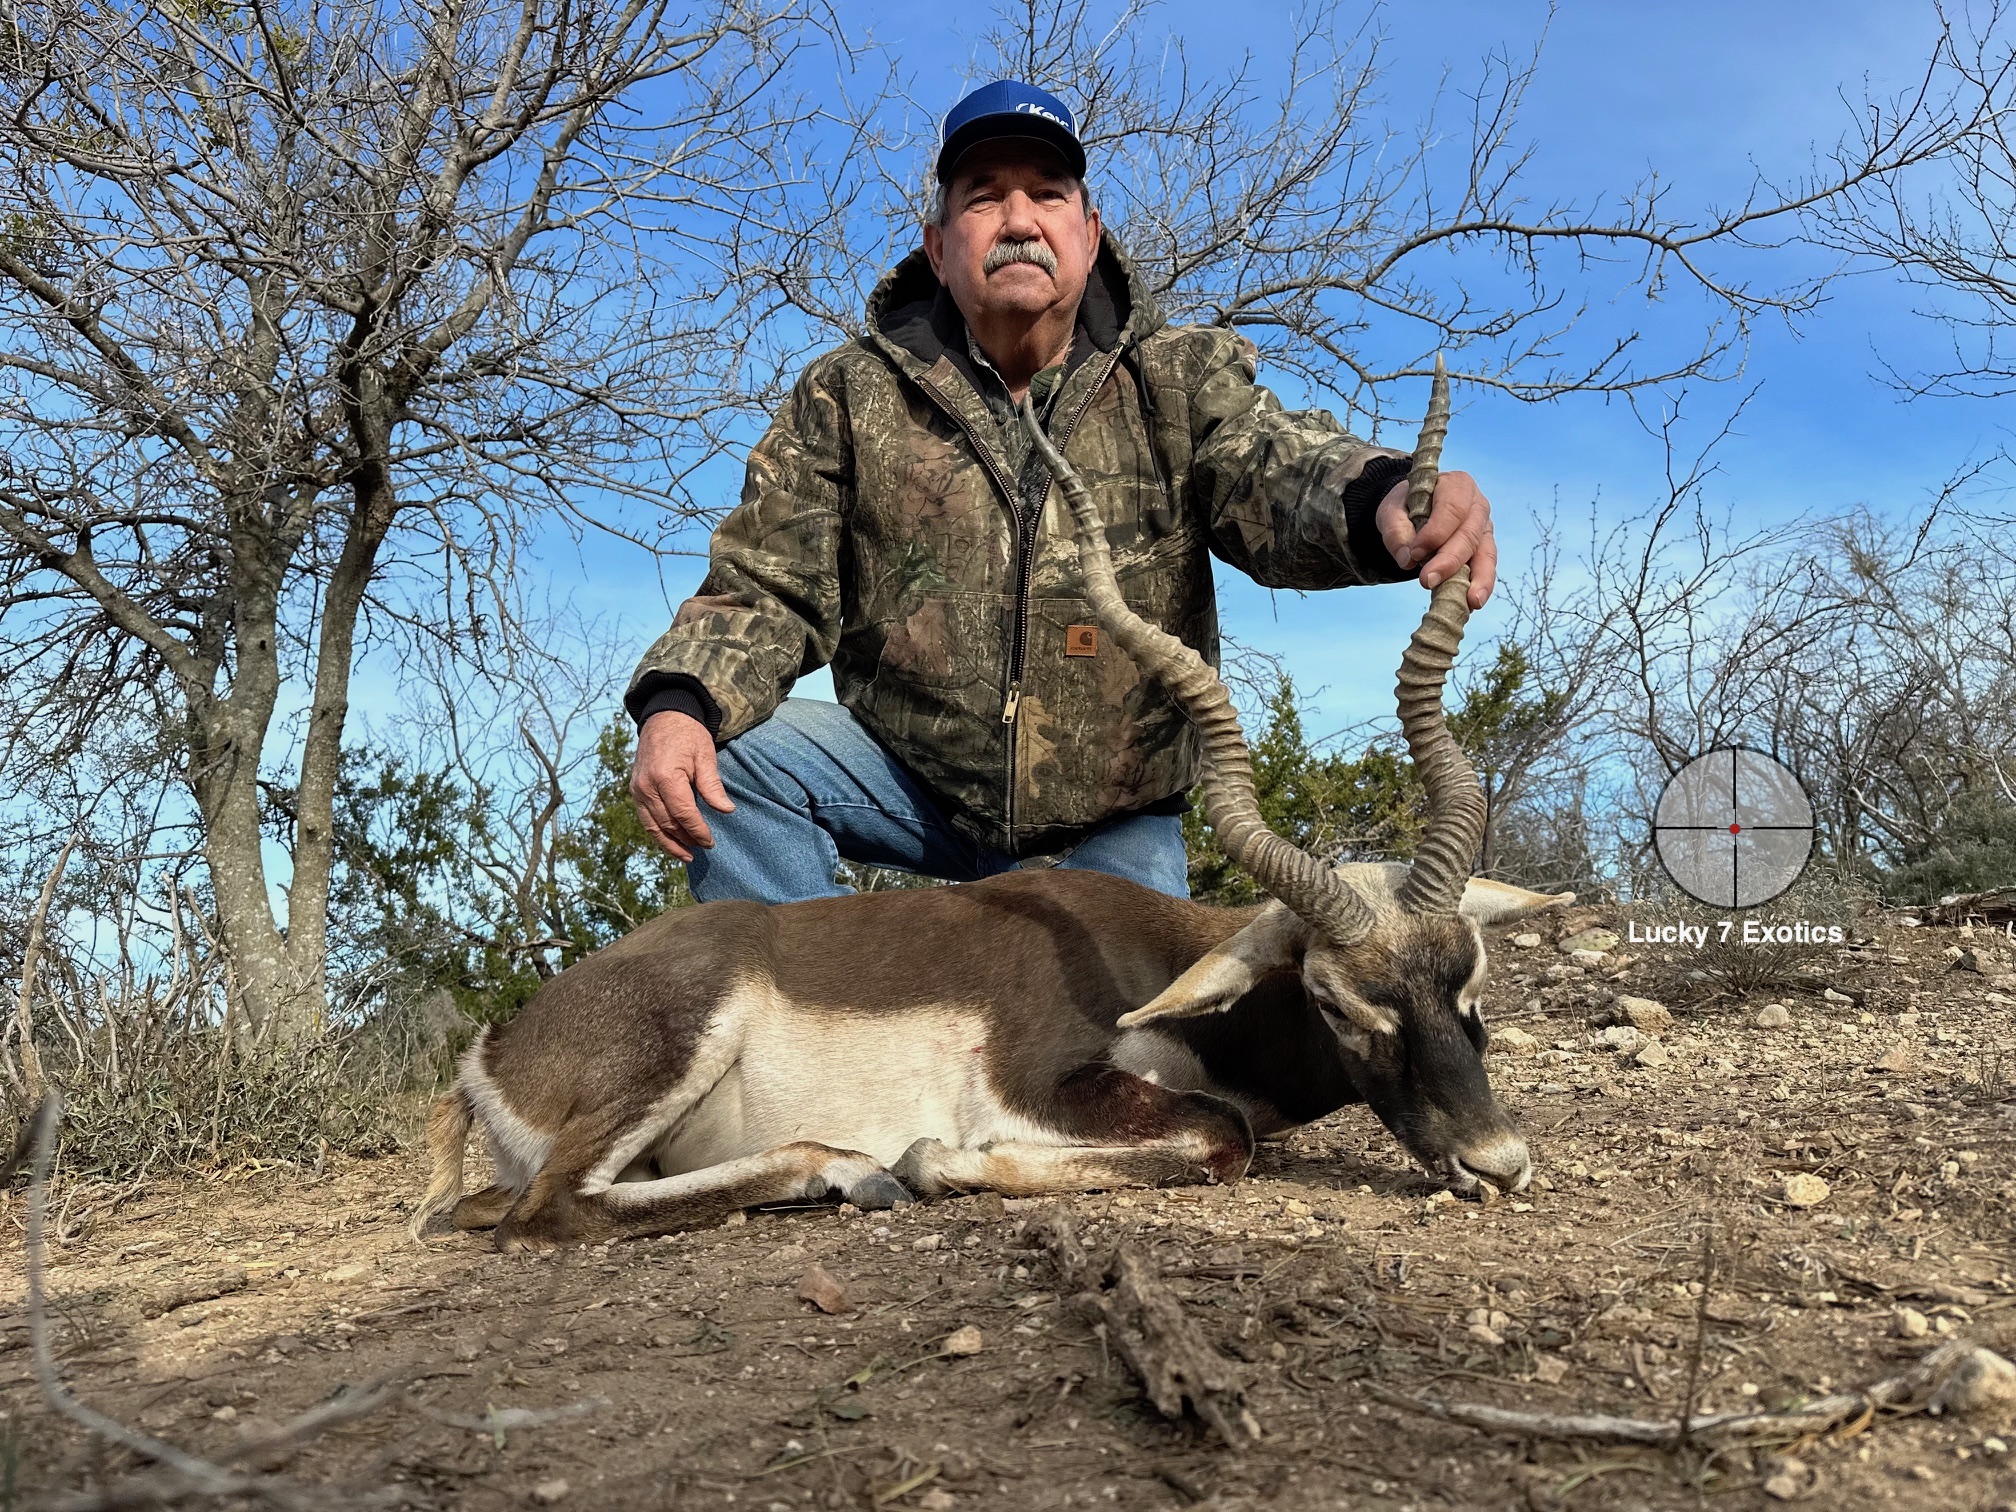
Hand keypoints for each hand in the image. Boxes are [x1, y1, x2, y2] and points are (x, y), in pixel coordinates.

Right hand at [630, 711, 734, 860]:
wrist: (664, 717)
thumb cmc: (688, 735)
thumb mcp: (705, 756)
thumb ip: (712, 785)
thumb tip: (726, 810)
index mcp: (665, 777)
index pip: (683, 813)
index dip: (698, 831)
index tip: (710, 842)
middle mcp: (646, 786)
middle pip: (667, 823)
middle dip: (686, 839)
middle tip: (703, 848)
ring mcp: (637, 789)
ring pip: (652, 826)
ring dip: (669, 843)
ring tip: (686, 855)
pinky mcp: (635, 790)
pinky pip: (645, 818)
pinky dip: (657, 832)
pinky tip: (671, 841)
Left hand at [1376, 470, 1495, 609]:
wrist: (1415, 507)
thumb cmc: (1407, 505)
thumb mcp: (1392, 509)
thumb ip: (1396, 530)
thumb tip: (1406, 559)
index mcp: (1457, 485)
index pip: (1452, 509)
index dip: (1435, 533)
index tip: (1414, 553)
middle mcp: (1477, 505)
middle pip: (1468, 535)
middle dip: (1448, 560)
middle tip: (1426, 581)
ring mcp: (1484, 528)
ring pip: (1485, 553)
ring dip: (1478, 578)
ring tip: (1471, 601)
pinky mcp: (1484, 548)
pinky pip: (1486, 566)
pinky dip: (1481, 584)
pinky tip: (1474, 602)